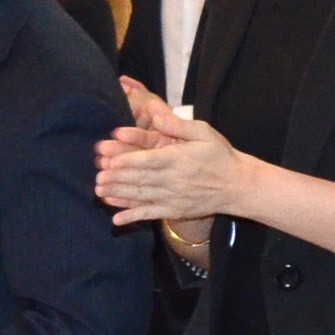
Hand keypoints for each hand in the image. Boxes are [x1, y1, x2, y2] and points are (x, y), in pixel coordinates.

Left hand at [95, 81, 246, 223]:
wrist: (238, 185)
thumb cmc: (219, 155)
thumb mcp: (203, 133)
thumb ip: (178, 125)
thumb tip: (155, 115)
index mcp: (178, 159)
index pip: (149, 160)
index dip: (127, 161)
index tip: (109, 161)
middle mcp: (173, 180)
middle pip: (141, 179)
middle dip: (117, 179)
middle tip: (97, 177)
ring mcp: (173, 198)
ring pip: (141, 197)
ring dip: (119, 195)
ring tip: (99, 192)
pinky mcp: (174, 210)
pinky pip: (150, 214)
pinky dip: (133, 217)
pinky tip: (116, 219)